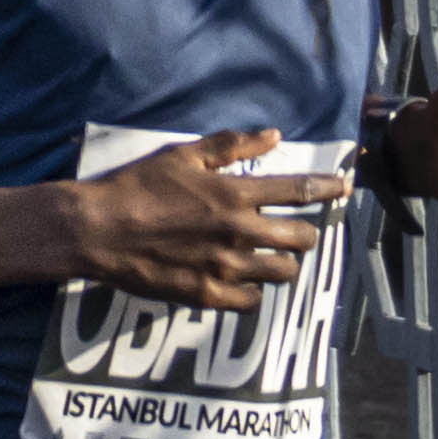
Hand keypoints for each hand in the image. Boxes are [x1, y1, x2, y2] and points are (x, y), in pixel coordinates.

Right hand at [71, 127, 348, 299]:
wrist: (94, 230)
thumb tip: (274, 136)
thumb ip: (232, 146)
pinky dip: (252, 293)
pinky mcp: (207, 294)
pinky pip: (252, 302)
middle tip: (294, 232)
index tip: (344, 189)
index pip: (300, 190)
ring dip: (282, 264)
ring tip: (269, 260)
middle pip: (302, 238)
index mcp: (234, 194)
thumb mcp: (182, 155)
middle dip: (305, 233)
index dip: (329, 189)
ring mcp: (225, 266)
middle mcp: (238, 231)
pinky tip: (241, 285)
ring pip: (284, 272)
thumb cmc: (135, 187)